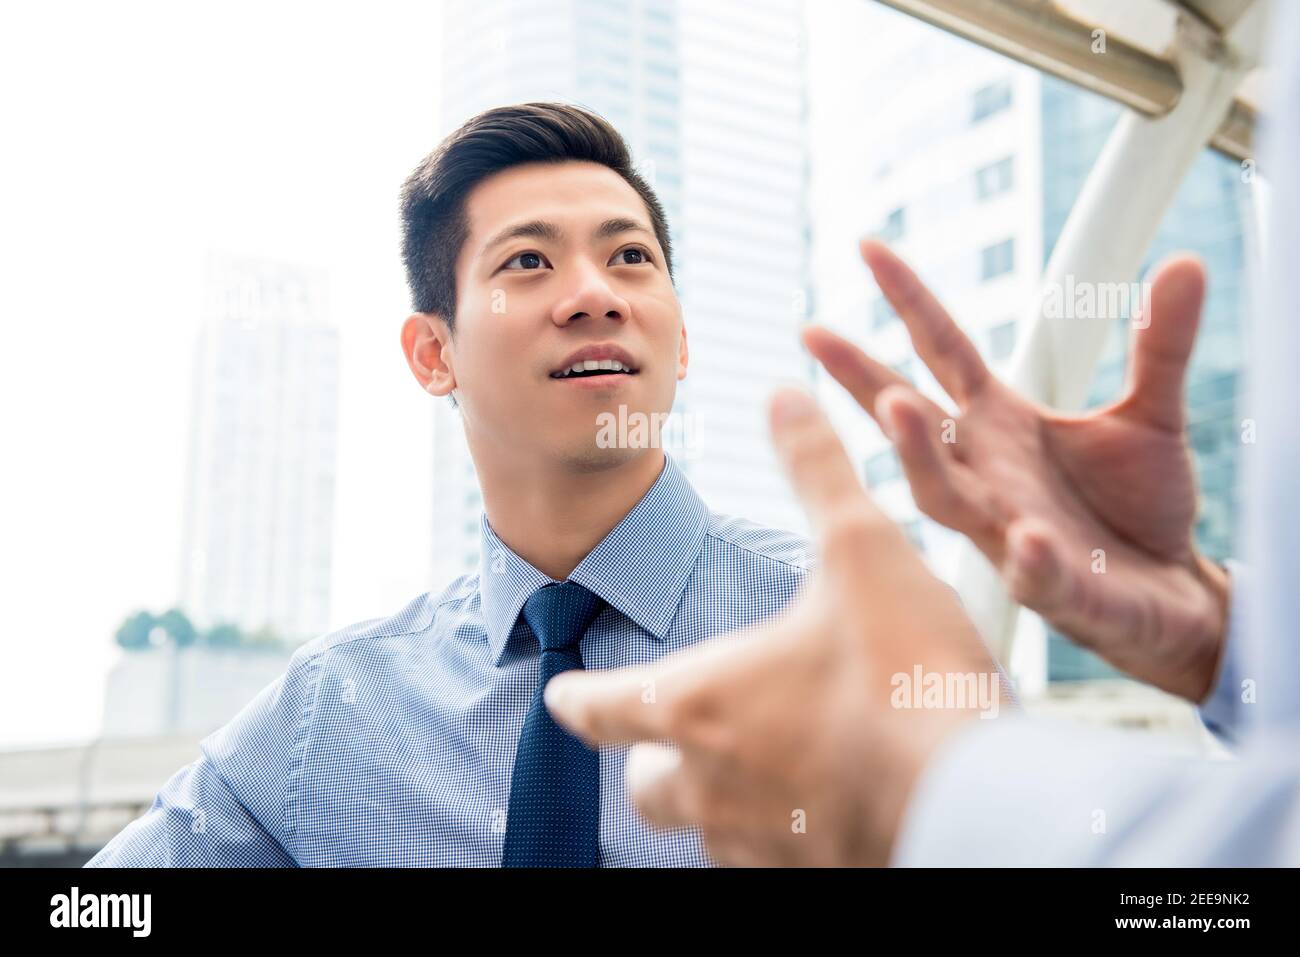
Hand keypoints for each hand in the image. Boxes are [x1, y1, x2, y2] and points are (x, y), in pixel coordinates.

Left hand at [544, 388, 1003, 865]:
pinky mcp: (809, 877)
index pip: (598, 710)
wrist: (979, 799)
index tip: (564, 695)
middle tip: (681, 729)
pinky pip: (766, 862)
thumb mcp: (864, 550)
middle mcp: (712, 784)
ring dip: (718, 793)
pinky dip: (778, 833)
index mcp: (701, 703)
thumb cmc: (911, 677)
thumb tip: (784, 394)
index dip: (576, 698)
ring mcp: (758, 844)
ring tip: (771, 757)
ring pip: (703, 829)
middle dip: (650, 755)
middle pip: (644, 785)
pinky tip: (825, 801)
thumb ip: (817, 471)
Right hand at [804, 239, 1230, 701]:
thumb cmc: (1139, 508)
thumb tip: (1183, 263)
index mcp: (1002, 424)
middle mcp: (989, 472)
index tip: (868, 247)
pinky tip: (1029, 541)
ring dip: (918, 456)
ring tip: (898, 409)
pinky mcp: (1059, 589)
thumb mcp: (1154, 414)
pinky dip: (1029, 561)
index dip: (908, 299)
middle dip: (862, 378)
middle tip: (817, 337)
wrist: (1173, 594)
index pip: (943, 350)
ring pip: (945, 496)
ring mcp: (1012, 530)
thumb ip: (1160, 346)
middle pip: (912, 420)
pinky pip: (1034, 575)